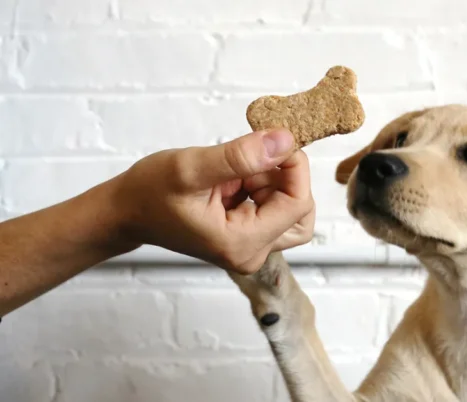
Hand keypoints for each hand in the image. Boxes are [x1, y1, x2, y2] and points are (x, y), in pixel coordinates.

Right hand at [109, 129, 314, 273]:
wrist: (126, 211)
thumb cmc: (149, 192)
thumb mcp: (192, 168)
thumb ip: (240, 156)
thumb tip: (285, 140)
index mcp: (242, 243)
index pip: (298, 204)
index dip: (295, 168)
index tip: (276, 140)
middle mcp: (252, 253)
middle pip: (300, 212)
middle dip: (285, 179)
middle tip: (255, 157)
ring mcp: (250, 247)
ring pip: (290, 209)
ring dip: (272, 182)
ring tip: (236, 171)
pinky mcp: (247, 236)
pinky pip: (272, 208)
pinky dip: (260, 186)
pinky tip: (232, 178)